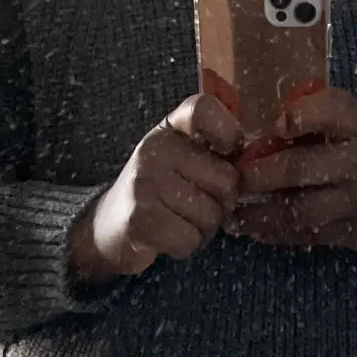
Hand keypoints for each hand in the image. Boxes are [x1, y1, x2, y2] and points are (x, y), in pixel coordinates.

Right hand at [68, 94, 239, 282]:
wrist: (107, 226)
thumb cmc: (155, 194)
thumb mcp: (178, 160)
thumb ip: (211, 154)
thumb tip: (250, 172)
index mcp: (168, 129)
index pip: (204, 109)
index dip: (228, 131)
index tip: (227, 152)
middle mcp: (155, 149)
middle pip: (225, 181)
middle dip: (220, 205)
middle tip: (196, 208)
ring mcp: (145, 183)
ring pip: (210, 216)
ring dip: (202, 231)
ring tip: (178, 223)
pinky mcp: (140, 219)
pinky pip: (190, 240)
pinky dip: (185, 247)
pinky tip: (168, 238)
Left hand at [231, 89, 356, 255]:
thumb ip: (324, 121)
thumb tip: (263, 129)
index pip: (333, 111)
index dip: (302, 116)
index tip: (276, 126)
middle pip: (302, 168)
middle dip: (260, 175)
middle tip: (232, 179)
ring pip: (300, 210)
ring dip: (260, 214)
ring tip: (232, 215)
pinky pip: (310, 236)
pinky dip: (278, 234)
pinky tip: (256, 231)